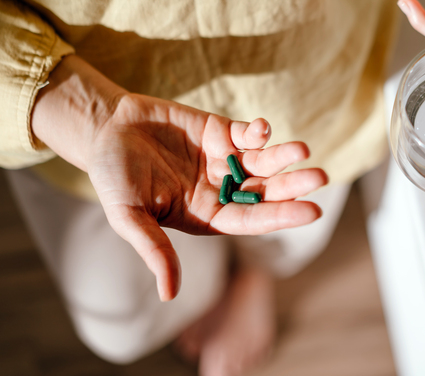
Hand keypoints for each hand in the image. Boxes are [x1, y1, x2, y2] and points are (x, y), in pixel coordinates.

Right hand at [32, 55, 327, 300]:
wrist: (105, 130)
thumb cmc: (114, 177)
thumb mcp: (129, 216)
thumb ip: (153, 250)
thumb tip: (169, 295)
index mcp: (207, 215)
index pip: (251, 219)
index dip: (281, 215)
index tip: (312, 210)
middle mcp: (221, 190)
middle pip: (265, 191)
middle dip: (292, 185)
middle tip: (319, 178)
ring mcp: (223, 160)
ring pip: (263, 161)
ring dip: (283, 156)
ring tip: (302, 149)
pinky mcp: (221, 132)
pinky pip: (247, 133)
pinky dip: (259, 131)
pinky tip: (263, 128)